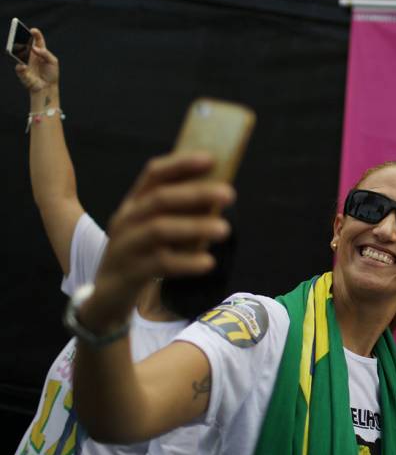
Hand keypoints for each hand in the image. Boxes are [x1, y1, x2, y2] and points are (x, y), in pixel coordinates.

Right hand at [15, 28, 59, 92]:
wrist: (48, 87)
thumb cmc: (51, 74)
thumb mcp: (53, 62)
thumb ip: (46, 53)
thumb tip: (34, 48)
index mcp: (40, 52)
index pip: (37, 41)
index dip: (35, 34)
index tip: (33, 30)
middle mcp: (31, 55)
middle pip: (25, 44)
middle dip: (22, 38)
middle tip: (20, 34)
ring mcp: (25, 62)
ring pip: (19, 53)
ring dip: (18, 50)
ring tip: (20, 46)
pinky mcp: (22, 71)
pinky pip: (19, 66)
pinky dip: (21, 66)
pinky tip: (24, 66)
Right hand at [88, 153, 234, 326]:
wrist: (106, 296)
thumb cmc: (142, 254)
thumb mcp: (154, 228)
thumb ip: (179, 211)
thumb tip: (219, 194)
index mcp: (134, 203)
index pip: (154, 174)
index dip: (181, 164)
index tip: (211, 158)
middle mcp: (126, 219)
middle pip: (160, 199)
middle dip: (196, 193)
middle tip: (230, 193)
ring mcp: (125, 246)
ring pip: (159, 229)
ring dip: (195, 227)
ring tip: (225, 230)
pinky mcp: (129, 273)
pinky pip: (160, 264)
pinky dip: (186, 262)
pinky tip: (208, 262)